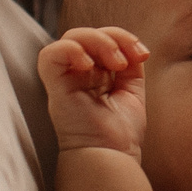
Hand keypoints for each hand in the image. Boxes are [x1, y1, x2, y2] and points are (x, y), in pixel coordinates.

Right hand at [38, 27, 148, 158]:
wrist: (112, 156)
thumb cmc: (120, 132)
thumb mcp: (132, 90)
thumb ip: (131, 65)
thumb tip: (134, 47)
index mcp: (95, 74)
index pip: (102, 39)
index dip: (123, 37)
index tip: (142, 55)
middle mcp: (78, 74)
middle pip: (87, 34)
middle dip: (113, 38)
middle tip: (125, 62)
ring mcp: (66, 79)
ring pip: (70, 38)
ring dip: (97, 42)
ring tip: (115, 64)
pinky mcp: (55, 88)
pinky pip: (49, 55)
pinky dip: (70, 50)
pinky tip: (88, 64)